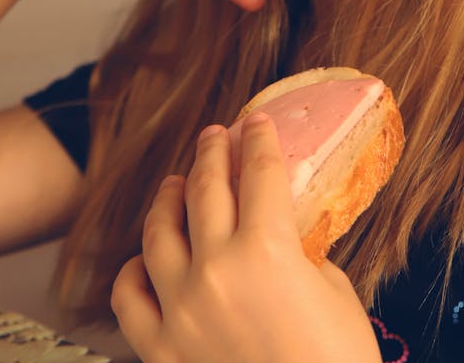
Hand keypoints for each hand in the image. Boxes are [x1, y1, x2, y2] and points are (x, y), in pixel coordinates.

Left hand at [111, 115, 380, 362]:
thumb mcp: (333, 290)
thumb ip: (300, 251)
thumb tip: (283, 230)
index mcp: (267, 250)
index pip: (260, 172)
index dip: (260, 139)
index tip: (257, 123)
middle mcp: (216, 270)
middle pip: (206, 187)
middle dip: (213, 151)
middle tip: (217, 135)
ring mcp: (181, 310)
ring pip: (159, 230)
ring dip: (169, 196)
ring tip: (176, 182)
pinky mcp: (161, 350)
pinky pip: (129, 295)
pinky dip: (135, 269)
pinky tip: (147, 257)